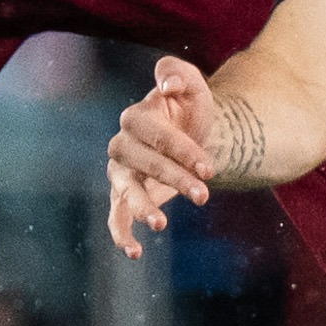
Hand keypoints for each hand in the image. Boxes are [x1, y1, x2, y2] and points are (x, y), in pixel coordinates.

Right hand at [105, 55, 224, 257]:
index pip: (155, 135)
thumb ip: (178, 73)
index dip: (182, 151)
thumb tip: (167, 85)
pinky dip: (121, 233)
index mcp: (136, 117)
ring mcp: (121, 172)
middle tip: (204, 195)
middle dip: (175, 178)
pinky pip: (115, 215)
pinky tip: (135, 252)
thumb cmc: (190, 109)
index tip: (210, 169)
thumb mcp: (191, 84)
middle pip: (144, 163)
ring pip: (125, 190)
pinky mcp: (124, 195)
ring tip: (161, 224)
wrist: (192, 135)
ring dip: (142, 207)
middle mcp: (122, 145)